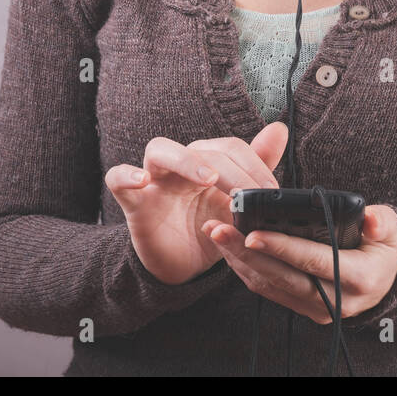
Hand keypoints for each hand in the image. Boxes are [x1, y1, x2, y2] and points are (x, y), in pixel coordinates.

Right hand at [105, 122, 287, 284]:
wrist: (181, 266)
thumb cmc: (205, 227)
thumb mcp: (237, 202)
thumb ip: (257, 165)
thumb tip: (279, 129)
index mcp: (206, 161)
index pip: (230, 148)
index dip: (253, 165)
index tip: (272, 192)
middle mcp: (180, 164)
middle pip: (202, 149)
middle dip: (231, 171)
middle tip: (250, 195)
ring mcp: (154, 180)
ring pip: (161, 150)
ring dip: (187, 161)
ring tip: (207, 178)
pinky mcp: (133, 202)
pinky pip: (117, 178)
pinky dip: (126, 175)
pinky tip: (142, 181)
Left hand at [201, 204, 396, 323]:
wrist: (387, 280)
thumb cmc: (384, 246)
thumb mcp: (392, 230)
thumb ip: (381, 222)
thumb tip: (369, 218)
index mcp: (358, 277)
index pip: (313, 260)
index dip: (282, 247)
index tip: (252, 233)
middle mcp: (336, 300)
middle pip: (283, 277)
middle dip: (246, 253)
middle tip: (218, 229)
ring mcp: (318, 309)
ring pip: (271, 286)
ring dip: (240, 261)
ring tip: (216, 234)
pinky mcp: (304, 309)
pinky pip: (270, 291)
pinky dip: (247, 271)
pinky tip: (230, 250)